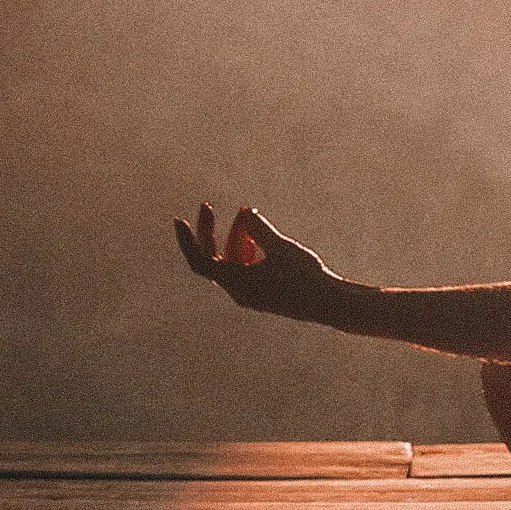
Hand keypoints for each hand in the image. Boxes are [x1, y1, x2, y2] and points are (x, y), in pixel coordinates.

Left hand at [175, 203, 342, 323]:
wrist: (330, 303)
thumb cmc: (305, 275)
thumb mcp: (281, 246)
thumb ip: (259, 229)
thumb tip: (245, 213)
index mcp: (236, 283)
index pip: (200, 261)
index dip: (188, 241)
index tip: (180, 220)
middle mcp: (238, 291)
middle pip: (215, 258)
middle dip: (213, 232)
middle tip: (208, 206)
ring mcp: (250, 293)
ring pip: (232, 262)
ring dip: (235, 238)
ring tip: (247, 214)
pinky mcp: (263, 293)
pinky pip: (245, 269)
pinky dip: (247, 250)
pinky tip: (258, 236)